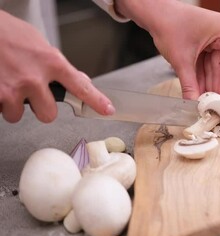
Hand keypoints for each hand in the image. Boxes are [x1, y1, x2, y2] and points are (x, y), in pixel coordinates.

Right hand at [0, 11, 114, 122]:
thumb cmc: (7, 33)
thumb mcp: (39, 44)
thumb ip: (58, 65)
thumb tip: (80, 80)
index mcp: (51, 62)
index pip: (80, 86)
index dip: (96, 101)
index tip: (107, 110)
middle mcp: (34, 77)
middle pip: (49, 114)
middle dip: (40, 108)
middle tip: (30, 93)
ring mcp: (14, 88)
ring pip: (19, 115)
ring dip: (13, 105)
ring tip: (8, 84)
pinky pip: (1, 110)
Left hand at [116, 0, 219, 100]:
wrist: (153, 13)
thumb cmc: (168, 24)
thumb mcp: (181, 59)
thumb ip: (189, 84)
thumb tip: (194, 103)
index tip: (219, 102)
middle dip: (214, 87)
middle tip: (212, 106)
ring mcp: (215, 38)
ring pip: (213, 68)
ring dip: (206, 84)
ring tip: (204, 102)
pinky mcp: (205, 43)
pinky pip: (205, 64)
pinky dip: (200, 77)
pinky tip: (198, 92)